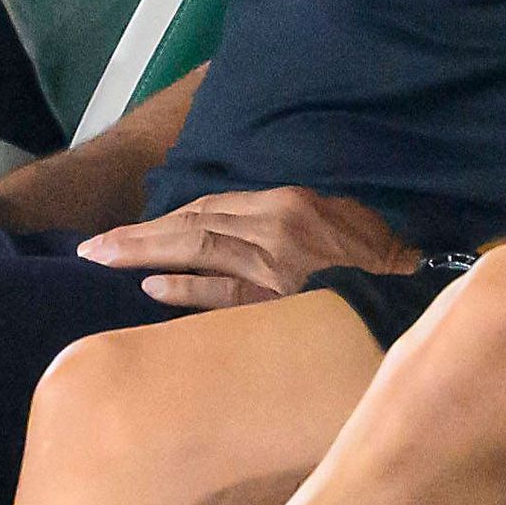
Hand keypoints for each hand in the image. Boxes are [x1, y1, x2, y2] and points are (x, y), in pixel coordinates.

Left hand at [78, 186, 414, 308]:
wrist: (413, 294)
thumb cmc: (378, 257)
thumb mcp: (339, 217)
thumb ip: (292, 216)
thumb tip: (246, 225)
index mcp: (286, 203)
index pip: (212, 208)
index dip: (167, 219)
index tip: (134, 230)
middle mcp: (272, 227)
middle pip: (191, 225)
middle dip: (138, 235)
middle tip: (92, 247)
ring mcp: (273, 265)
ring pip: (197, 251)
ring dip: (144, 255)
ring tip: (103, 259)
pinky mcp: (278, 301)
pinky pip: (223, 294)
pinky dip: (186, 289)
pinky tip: (151, 289)